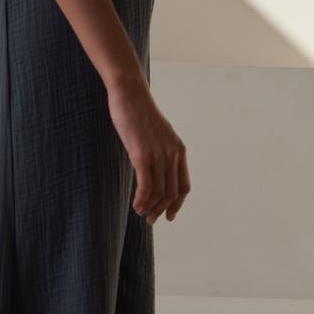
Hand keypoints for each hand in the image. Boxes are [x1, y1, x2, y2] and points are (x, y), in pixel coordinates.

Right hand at [107, 76, 190, 224]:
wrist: (130, 94)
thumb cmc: (139, 112)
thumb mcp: (157, 134)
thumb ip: (160, 150)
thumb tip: (155, 167)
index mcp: (179, 150)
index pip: (184, 185)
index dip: (177, 204)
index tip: (169, 215)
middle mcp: (172, 154)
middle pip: (171, 193)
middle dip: (162, 210)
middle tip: (151, 219)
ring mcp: (158, 155)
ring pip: (159, 192)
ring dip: (150, 207)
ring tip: (141, 213)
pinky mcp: (141, 155)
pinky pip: (146, 186)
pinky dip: (142, 200)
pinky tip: (136, 205)